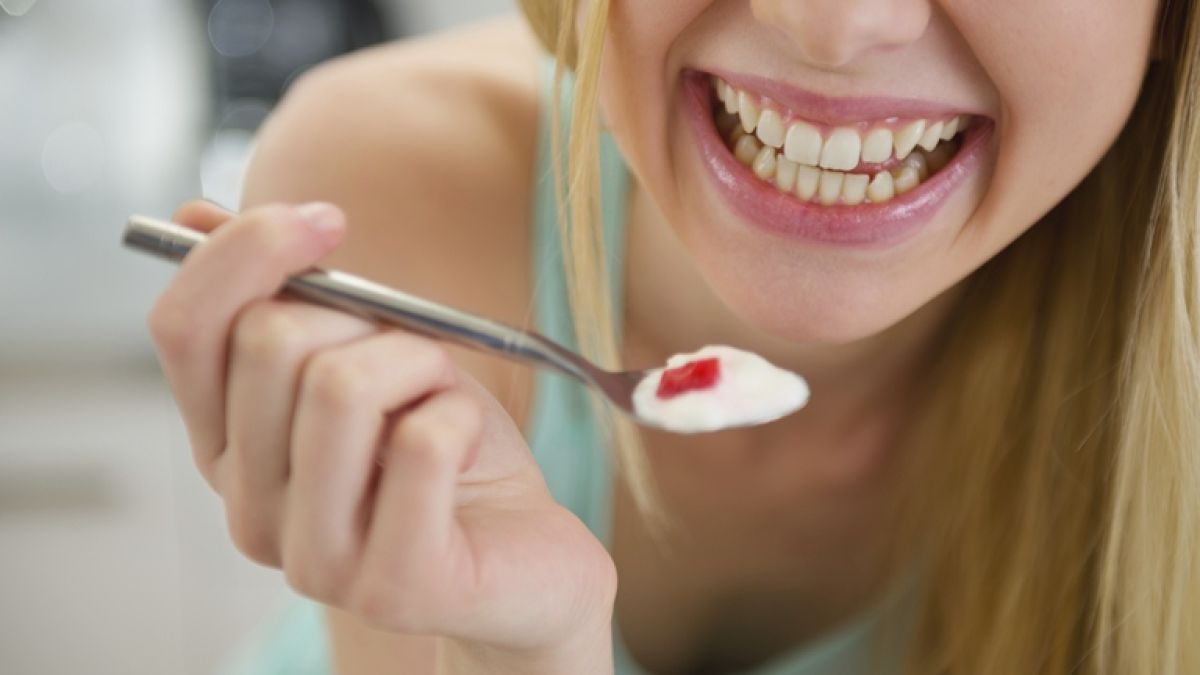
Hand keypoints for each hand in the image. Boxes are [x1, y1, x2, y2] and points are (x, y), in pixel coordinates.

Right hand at [148, 200, 616, 671]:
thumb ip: (289, 300)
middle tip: (414, 354)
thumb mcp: (370, 356)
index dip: (243, 251)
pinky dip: (463, 416)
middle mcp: (249, 511)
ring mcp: (313, 559)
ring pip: (340, 387)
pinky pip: (420, 441)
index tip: (327, 219)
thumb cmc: (447, 451)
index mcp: (229, 447)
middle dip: (364, 316)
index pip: (182, 328)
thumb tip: (193, 214)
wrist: (528, 553)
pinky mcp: (391, 585)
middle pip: (268, 342)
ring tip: (441, 403)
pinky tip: (468, 451)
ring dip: (419, 363)